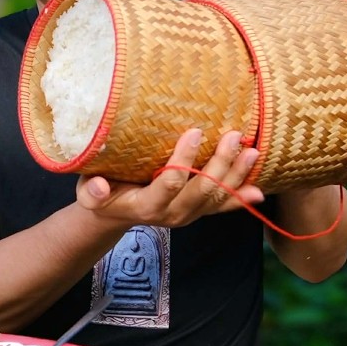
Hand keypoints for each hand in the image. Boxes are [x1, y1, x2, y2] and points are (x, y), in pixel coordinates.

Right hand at [75, 128, 263, 228]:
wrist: (114, 212)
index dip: (185, 159)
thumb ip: (93, 191)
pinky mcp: (198, 211)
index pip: (171, 183)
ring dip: (237, 175)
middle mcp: (172, 214)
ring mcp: (188, 214)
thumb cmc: (101, 193)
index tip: (195, 131)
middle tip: (234, 136)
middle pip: (202, 190)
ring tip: (252, 151)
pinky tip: (258, 190)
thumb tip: (99, 187)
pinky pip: (223, 206)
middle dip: (220, 164)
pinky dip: (240, 198)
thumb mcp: (88, 192)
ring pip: (217, 196)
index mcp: (146, 206)